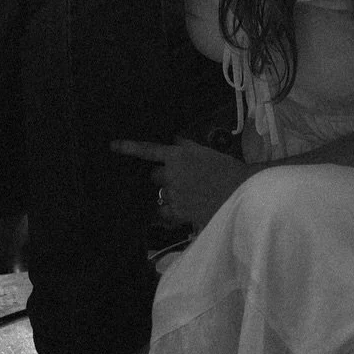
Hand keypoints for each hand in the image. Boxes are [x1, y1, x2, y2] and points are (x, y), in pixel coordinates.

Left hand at [113, 138, 252, 231]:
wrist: (241, 192)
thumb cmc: (226, 168)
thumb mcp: (205, 151)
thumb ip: (186, 146)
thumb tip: (174, 141)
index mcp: (177, 156)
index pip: (148, 150)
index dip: (128, 147)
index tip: (112, 146)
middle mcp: (171, 174)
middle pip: (154, 176)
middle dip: (163, 177)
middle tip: (179, 179)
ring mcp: (174, 194)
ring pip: (161, 194)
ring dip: (168, 194)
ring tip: (186, 195)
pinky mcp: (180, 212)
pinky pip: (165, 213)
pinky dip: (167, 213)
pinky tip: (175, 212)